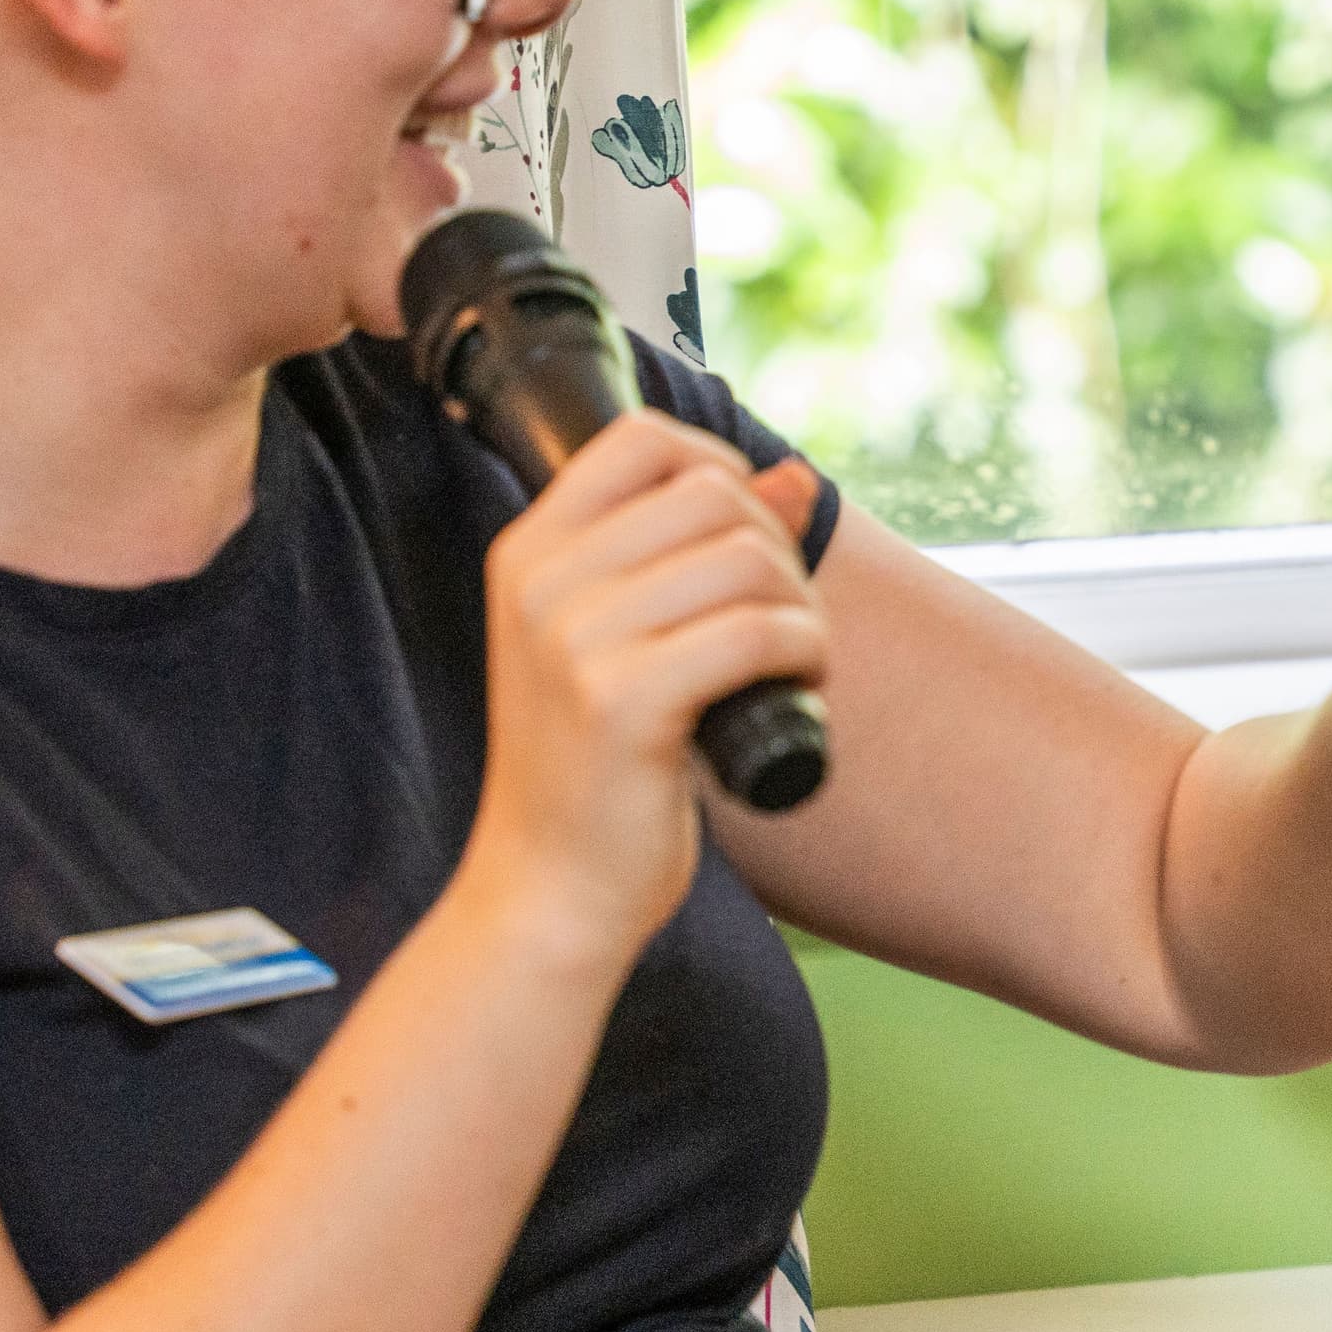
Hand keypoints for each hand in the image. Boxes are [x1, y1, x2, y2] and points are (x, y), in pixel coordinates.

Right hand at [459, 415, 831, 972]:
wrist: (546, 892)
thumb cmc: (594, 772)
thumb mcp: (626, 643)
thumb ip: (698, 551)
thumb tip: (795, 476)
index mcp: (528, 554)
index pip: (641, 439)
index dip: (721, 467)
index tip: (751, 535)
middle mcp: (541, 582)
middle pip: (713, 495)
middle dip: (778, 549)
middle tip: (784, 622)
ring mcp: (575, 640)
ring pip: (745, 559)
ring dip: (802, 608)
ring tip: (794, 662)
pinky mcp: (622, 701)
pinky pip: (753, 632)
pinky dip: (802, 653)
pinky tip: (799, 688)